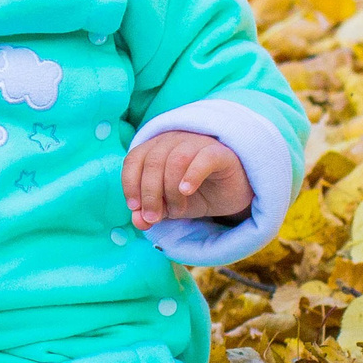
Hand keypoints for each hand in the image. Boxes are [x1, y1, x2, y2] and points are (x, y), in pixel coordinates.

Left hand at [122, 131, 248, 229]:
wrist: (233, 193)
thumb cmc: (197, 194)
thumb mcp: (170, 206)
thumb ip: (151, 211)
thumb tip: (137, 221)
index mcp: (156, 148)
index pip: (134, 159)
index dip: (130, 183)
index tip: (135, 208)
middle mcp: (174, 140)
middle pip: (153, 161)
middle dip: (149, 193)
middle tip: (154, 217)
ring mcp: (197, 143)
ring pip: (175, 160)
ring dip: (170, 190)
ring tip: (177, 211)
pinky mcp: (220, 153)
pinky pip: (203, 158)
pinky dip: (192, 175)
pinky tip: (187, 191)